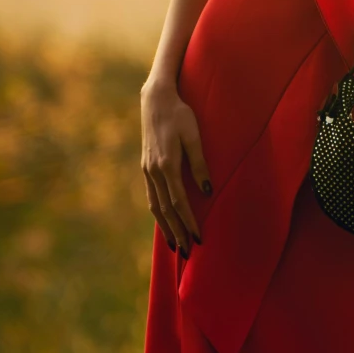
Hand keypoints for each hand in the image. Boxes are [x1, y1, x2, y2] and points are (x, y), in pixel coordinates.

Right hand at [140, 80, 211, 254]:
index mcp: (167, 164)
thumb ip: (200, 163)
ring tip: (175, 245)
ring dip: (165, 227)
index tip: (198, 238)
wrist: (156, 100)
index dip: (189, 222)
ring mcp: (147, 170)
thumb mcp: (194, 135)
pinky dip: (158, 214)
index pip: (179, 202)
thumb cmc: (180, 114)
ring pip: (155, 206)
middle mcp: (154, 171)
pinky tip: (164, 222)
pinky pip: (151, 196)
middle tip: (187, 253)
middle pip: (165, 210)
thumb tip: (207, 191)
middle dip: (177, 232)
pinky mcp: (146, 167)